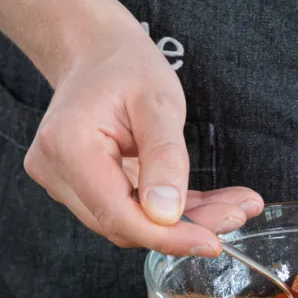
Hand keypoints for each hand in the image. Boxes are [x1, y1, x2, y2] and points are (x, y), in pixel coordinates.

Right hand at [23, 22, 262, 256]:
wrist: (98, 55)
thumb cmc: (124, 67)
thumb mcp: (158, 103)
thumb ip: (165, 158)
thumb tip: (167, 214)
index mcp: (69, 148)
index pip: (119, 215)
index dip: (167, 237)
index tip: (212, 242)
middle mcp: (58, 172)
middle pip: (127, 224)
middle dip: (185, 228)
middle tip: (238, 212)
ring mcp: (67, 184)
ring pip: (132, 223)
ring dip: (185, 222)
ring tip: (234, 206)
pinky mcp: (85, 189)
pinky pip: (132, 211)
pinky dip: (173, 212)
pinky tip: (212, 204)